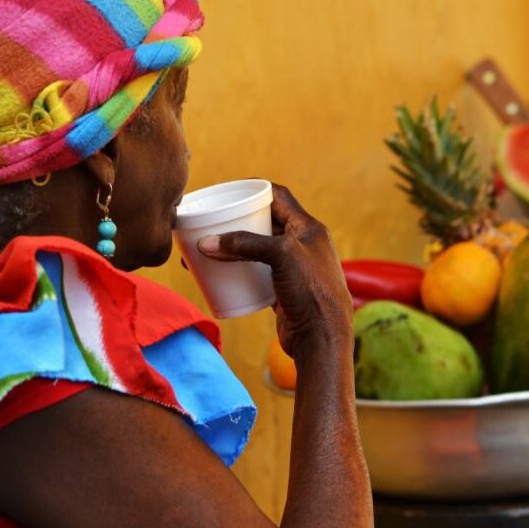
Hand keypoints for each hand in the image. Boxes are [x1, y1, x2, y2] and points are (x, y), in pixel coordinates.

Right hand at [197, 184, 352, 359]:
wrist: (322, 338)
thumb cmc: (311, 292)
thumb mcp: (281, 255)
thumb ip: (245, 244)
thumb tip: (207, 243)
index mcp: (309, 228)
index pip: (279, 197)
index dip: (255, 189)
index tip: (229, 191)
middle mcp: (303, 245)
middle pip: (265, 223)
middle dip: (237, 221)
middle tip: (211, 221)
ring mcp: (293, 269)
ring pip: (258, 250)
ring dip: (233, 248)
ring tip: (206, 247)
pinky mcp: (283, 290)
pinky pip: (255, 274)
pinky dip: (237, 271)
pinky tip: (218, 273)